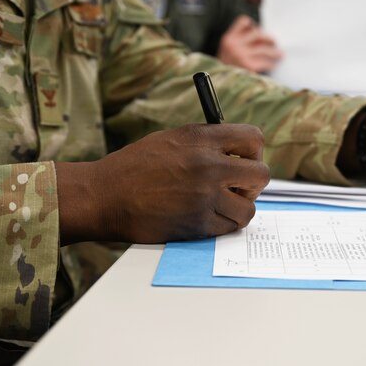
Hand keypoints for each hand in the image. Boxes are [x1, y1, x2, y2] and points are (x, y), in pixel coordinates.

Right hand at [56, 124, 269, 243]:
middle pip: (261, 175)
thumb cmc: (134, 167)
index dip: (255, 152)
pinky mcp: (197, 223)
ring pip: (249, 209)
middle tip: (238, 188)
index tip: (246, 161)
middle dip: (252, 184)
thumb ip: (206, 143)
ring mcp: (204, 196)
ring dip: (238, 209)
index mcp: (201, 138)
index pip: (253, 139)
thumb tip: (237, 153)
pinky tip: (206, 217)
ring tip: (220, 206)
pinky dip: (222, 225)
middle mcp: (208, 165)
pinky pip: (229, 227)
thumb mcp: (171, 140)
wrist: (104, 196)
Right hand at [217, 15, 281, 72]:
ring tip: (280, 54)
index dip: (252, 25)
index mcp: (228, 38)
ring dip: (274, 52)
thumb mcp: (226, 52)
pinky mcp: (248, 66)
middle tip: (275, 43)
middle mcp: (234, 44)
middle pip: (257, 34)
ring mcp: (241, 55)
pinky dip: (270, 64)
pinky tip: (273, 66)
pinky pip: (264, 62)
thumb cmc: (225, 68)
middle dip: (268, 38)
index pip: (243, 21)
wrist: (219, 85)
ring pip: (263, 49)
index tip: (258, 29)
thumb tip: (262, 38)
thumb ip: (238, 42)